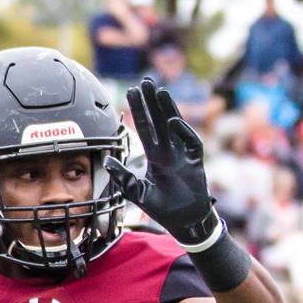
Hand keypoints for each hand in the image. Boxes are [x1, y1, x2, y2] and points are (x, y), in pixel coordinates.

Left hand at [104, 79, 222, 248]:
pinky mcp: (196, 162)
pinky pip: (190, 142)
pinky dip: (182, 132)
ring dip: (167, 109)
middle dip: (152, 102)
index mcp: (155, 156)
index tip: (131, 92)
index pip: (145, 128)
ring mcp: (183, 154)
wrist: (183, 221)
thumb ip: (123, 177)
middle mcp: (169, 151)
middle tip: (145, 82)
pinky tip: (171, 121)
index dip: (139, 110)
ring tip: (159, 91)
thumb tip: (106, 160)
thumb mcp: (137, 192)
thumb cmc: (162, 207)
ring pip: (175, 126)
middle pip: (159, 120)